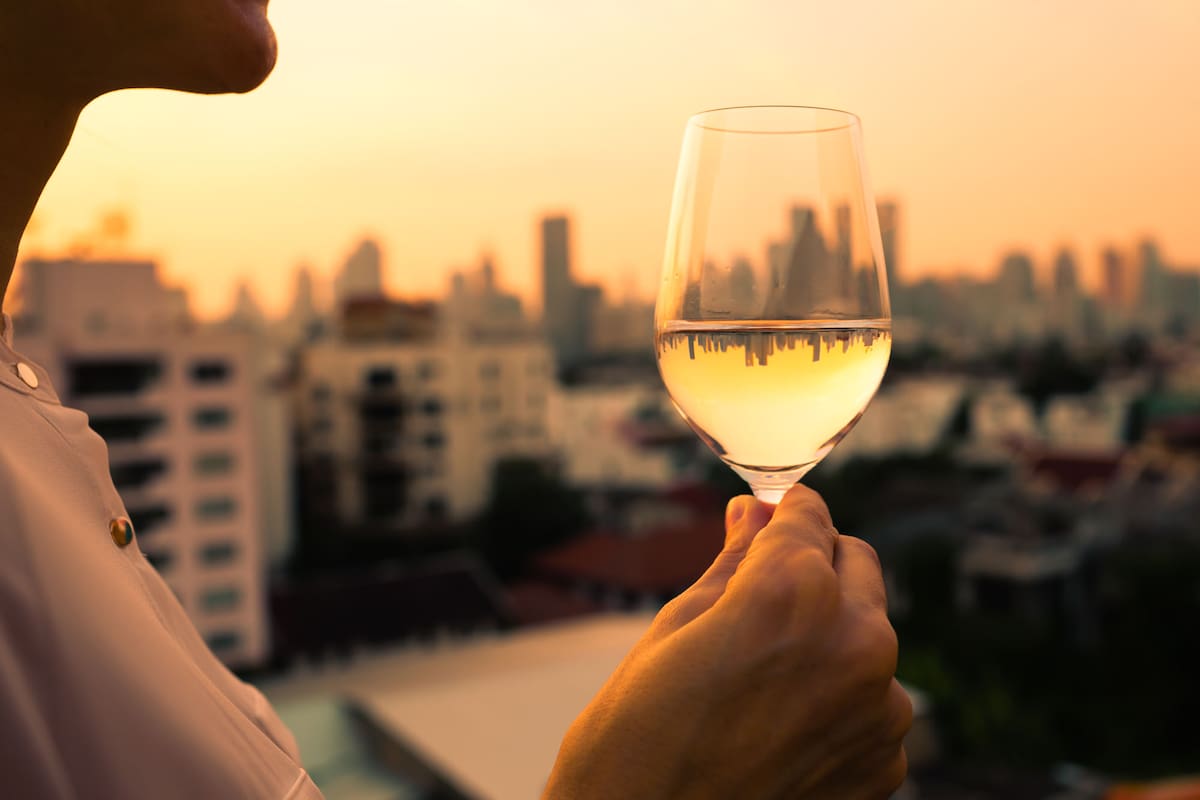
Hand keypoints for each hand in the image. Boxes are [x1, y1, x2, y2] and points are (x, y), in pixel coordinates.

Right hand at [543, 485, 910, 798]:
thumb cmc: (633, 743)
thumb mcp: (672, 632)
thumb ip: (732, 565)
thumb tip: (753, 513)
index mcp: (793, 594)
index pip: (808, 516)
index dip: (779, 514)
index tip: (762, 520)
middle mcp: (855, 643)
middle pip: (853, 564)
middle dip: (811, 566)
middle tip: (754, 598)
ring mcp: (879, 710)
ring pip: (866, 633)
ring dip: (828, 635)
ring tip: (757, 679)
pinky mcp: (885, 763)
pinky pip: (870, 699)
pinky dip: (836, 697)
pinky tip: (778, 725)